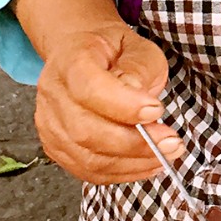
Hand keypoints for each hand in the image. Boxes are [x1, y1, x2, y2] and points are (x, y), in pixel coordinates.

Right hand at [34, 22, 183, 185]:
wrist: (82, 52)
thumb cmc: (112, 51)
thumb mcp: (137, 47)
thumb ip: (139, 71)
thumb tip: (141, 104)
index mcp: (70, 61)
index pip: (89, 89)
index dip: (124, 106)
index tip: (156, 111)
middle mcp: (53, 94)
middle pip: (85, 131)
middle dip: (134, 144)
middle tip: (171, 142)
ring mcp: (49, 124)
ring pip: (87, 158)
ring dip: (132, 163)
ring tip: (165, 155)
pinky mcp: (56, 147)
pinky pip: (88, 171)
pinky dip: (121, 173)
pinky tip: (146, 164)